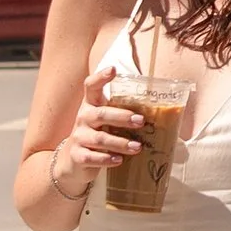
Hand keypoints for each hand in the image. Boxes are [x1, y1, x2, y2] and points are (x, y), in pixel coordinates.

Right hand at [51, 79, 148, 195]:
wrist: (73, 161)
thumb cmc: (97, 135)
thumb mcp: (105, 121)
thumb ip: (121, 114)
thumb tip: (158, 114)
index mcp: (91, 105)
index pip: (91, 86)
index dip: (100, 77)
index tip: (113, 69)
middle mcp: (83, 118)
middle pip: (101, 114)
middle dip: (122, 117)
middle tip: (141, 121)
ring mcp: (78, 137)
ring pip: (100, 139)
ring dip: (120, 143)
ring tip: (138, 147)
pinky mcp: (77, 156)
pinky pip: (92, 157)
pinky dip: (106, 159)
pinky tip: (119, 160)